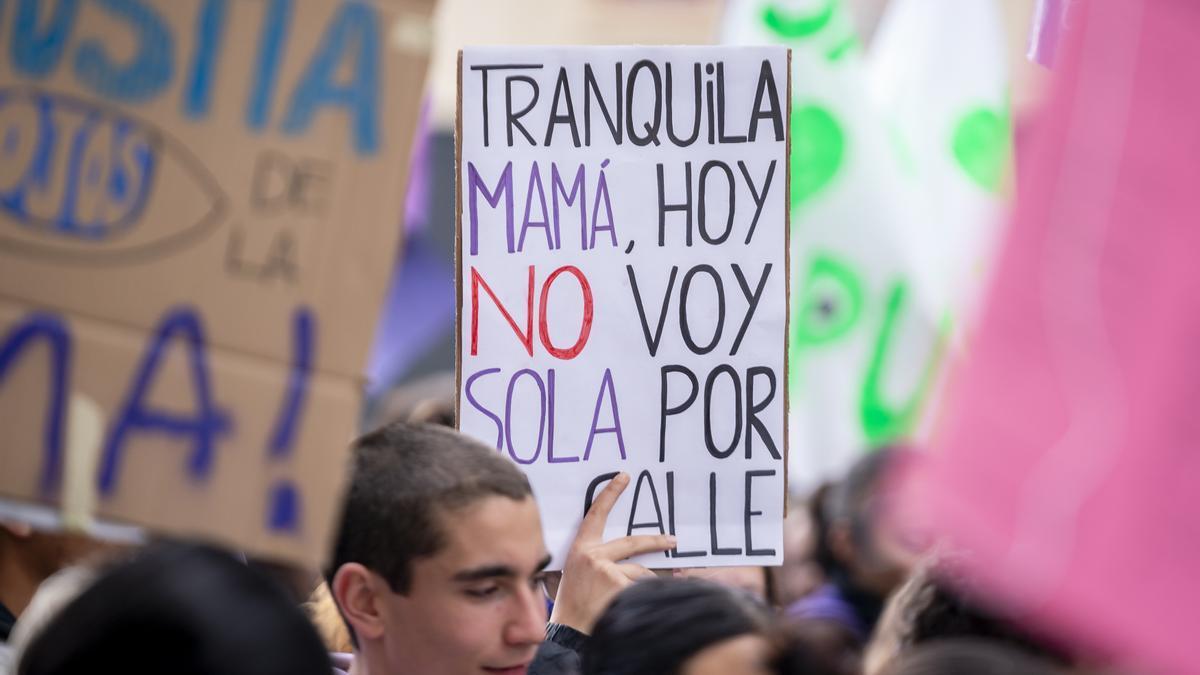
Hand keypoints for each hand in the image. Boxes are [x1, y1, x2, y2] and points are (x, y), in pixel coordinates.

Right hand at [549, 472, 675, 632]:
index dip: (610, 494)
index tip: (623, 476)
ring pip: (640, 574)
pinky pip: (642, 591)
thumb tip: (618, 556)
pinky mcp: (619, 585)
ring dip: (643, 586)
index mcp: (580, 549)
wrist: (567, 632)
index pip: (596, 515)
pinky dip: (643, 600)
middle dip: (656, 542)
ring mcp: (607, 571)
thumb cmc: (571, 606)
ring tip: (636, 601)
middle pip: (633, 542)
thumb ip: (592, 561)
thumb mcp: (575, 576)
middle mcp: (594, 556)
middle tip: (673, 541)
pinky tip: (632, 610)